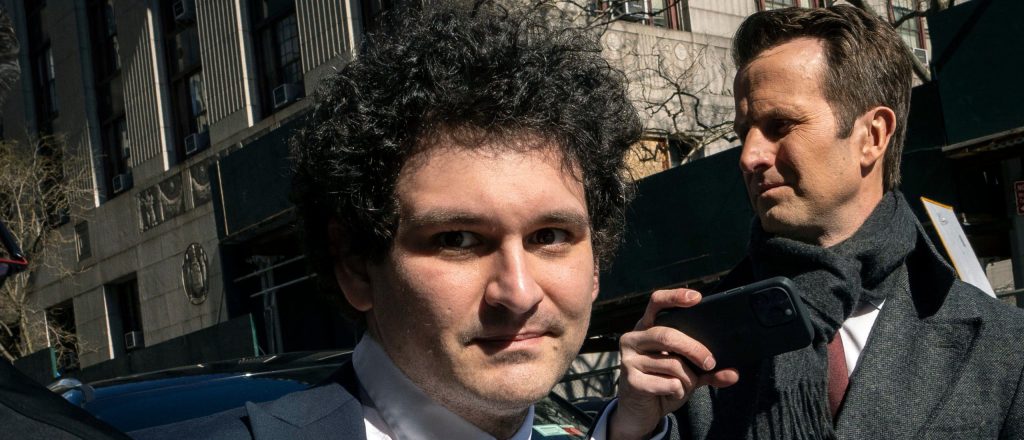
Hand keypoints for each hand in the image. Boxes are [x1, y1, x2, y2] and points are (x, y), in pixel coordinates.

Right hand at [609, 288, 739, 439]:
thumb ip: (707, 370)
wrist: (638, 412)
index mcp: (646, 328)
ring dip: (688, 378)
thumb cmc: (661, 383)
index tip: (697, 298)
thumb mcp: (686, 373)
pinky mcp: (631, 380)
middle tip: (710, 362)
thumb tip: (733, 373)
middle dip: (694, 349)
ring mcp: (629, 359)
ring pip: (672, 363)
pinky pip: (668, 383)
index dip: (675, 297)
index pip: (656, 303)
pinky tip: (671, 393)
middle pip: (667, 335)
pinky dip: (678, 391)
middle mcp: (633, 338)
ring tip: (685, 385)